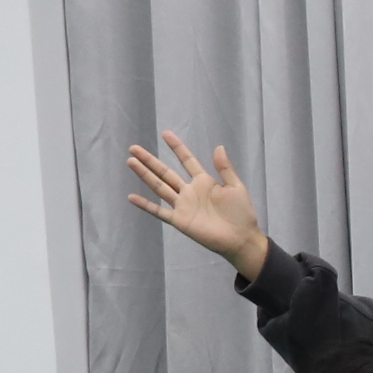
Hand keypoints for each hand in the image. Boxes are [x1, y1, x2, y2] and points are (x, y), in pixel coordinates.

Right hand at [124, 131, 268, 280]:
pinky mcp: (180, 220)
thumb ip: (225, 168)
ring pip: (159, 187)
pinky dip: (145, 205)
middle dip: (150, 160)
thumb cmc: (242, 213)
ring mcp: (183, 205)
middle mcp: (190, 191)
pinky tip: (131, 197)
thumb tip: (219, 146)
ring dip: (145, 175)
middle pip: (166, 172)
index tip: (165, 134)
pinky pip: (159, 211)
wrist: (241, 238)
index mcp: (204, 181)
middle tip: (134, 148)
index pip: (187, 160)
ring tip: (131, 162)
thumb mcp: (236, 187)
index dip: (177, 147)